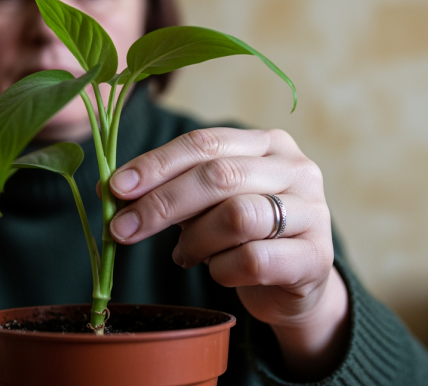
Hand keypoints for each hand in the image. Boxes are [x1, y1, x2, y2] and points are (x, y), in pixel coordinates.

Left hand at [108, 128, 348, 378]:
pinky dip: (222, 270)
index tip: (115, 187)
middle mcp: (295, 168)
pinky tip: (218, 272)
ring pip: (237, 216)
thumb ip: (171, 189)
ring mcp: (312, 211)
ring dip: (195, 241)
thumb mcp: (209, 204)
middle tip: (122, 230)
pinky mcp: (317, 256)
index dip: (156, 164)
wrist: (295, 284)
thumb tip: (111, 189)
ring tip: (183, 256)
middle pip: (219, 176)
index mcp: (267, 143)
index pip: (204, 143)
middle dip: (162, 203)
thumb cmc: (245, 235)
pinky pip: (254, 259)